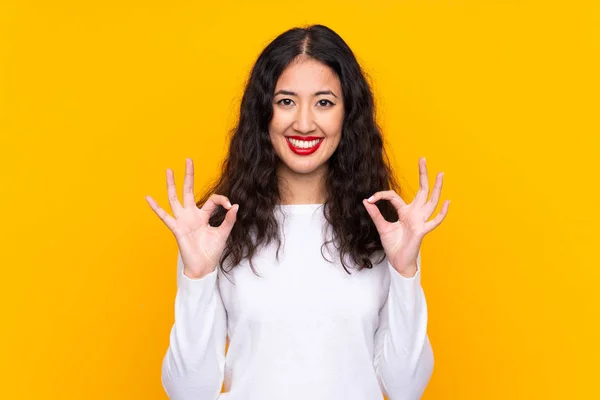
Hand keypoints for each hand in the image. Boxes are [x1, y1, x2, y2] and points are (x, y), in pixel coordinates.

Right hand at [145, 158, 238, 278]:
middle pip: (189, 191)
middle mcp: (191, 215)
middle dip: (189, 176)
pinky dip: (156, 208)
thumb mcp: (224, 233)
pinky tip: (148, 198)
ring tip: (168, 170)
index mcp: (204, 215)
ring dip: (171, 185)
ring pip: (175, 198)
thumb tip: (236, 206)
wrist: (203, 267)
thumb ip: (229, 220)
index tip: (231, 206)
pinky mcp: (177, 228)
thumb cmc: (212, 251)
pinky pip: (164, 216)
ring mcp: (183, 220)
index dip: (223, 200)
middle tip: (188, 160)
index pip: (212, 200)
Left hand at [362, 157, 448, 275]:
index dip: (381, 195)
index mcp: (405, 212)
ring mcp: (420, 221)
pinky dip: (441, 213)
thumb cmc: (393, 245)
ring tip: (440, 174)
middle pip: (422, 191)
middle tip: (423, 159)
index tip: (370, 199)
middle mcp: (415, 214)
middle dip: (423, 175)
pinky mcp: (422, 230)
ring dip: (436, 188)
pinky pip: (434, 221)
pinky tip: (447, 203)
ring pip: (431, 202)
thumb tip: (365, 200)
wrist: (397, 261)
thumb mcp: (382, 227)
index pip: (394, 196)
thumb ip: (375, 214)